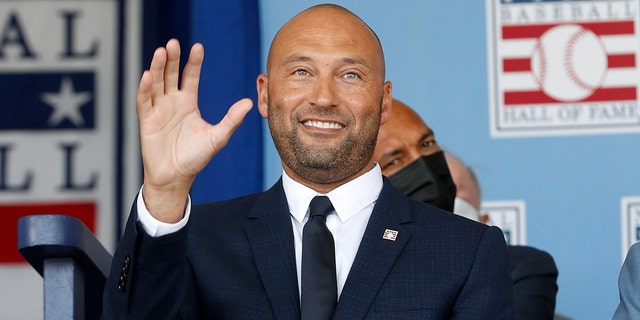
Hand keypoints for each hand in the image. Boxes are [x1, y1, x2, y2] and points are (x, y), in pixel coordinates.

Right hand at [137, 39, 252, 221]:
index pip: (190, 76)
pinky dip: (145, 89)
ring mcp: (158, 110)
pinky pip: (144, 101)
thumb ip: (231, 120)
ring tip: (161, 52)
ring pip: (156, 83)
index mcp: (188, 103)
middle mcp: (172, 102)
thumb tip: (249, 102)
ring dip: (157, 68)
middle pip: (171, 74)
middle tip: (174, 43)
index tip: (198, 47)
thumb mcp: (217, 137)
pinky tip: (148, 76)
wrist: (176, 178)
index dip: (193, 62)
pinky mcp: (147, 121)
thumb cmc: (196, 158)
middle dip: (172, 59)